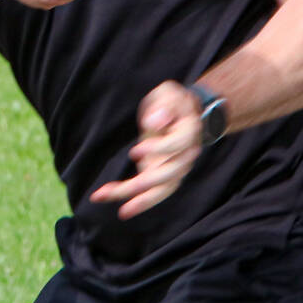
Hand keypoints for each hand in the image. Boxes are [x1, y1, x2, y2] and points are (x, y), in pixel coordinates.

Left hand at [89, 81, 203, 220]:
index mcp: (190, 132)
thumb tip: (155, 122)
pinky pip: (154, 193)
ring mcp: (177, 169)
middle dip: (142, 185)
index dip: (158, 149)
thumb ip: (165, 105)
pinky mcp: (164, 176)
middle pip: (170, 174)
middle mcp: (187, 155)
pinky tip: (119, 206)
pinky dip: (138, 202)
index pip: (178, 144)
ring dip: (139, 201)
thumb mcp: (169, 94)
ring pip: (162, 190)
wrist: (184, 116)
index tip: (134, 151)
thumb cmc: (173, 103)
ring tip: (116, 209)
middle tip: (113, 189)